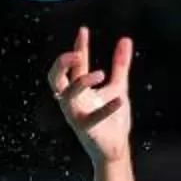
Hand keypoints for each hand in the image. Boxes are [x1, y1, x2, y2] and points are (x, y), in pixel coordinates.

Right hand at [49, 27, 133, 166]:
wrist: (115, 150)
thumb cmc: (112, 121)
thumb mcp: (118, 88)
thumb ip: (120, 66)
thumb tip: (126, 40)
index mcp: (79, 91)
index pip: (74, 65)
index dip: (78, 47)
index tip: (83, 30)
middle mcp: (73, 101)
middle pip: (55, 79)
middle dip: (61, 64)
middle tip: (76, 53)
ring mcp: (77, 115)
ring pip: (67, 96)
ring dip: (81, 82)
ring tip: (101, 73)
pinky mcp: (86, 129)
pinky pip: (92, 117)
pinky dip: (105, 108)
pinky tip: (119, 99)